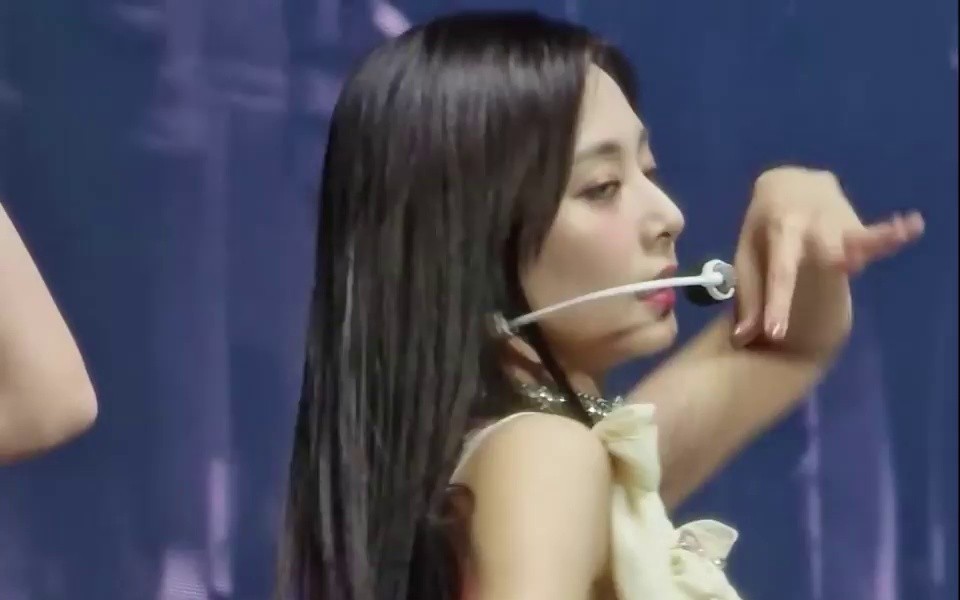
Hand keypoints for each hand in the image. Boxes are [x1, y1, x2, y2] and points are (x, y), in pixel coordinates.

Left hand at [731, 167, 923, 346]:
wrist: (788, 181)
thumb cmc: (764, 226)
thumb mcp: (749, 255)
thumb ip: (749, 297)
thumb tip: (740, 340)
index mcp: (778, 232)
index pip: (779, 273)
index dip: (777, 304)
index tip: (776, 335)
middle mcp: (810, 223)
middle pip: (823, 251)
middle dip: (828, 265)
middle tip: (839, 274)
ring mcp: (836, 220)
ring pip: (853, 240)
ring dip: (864, 248)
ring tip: (875, 250)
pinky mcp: (856, 224)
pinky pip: (873, 233)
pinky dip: (891, 233)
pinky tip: (912, 225)